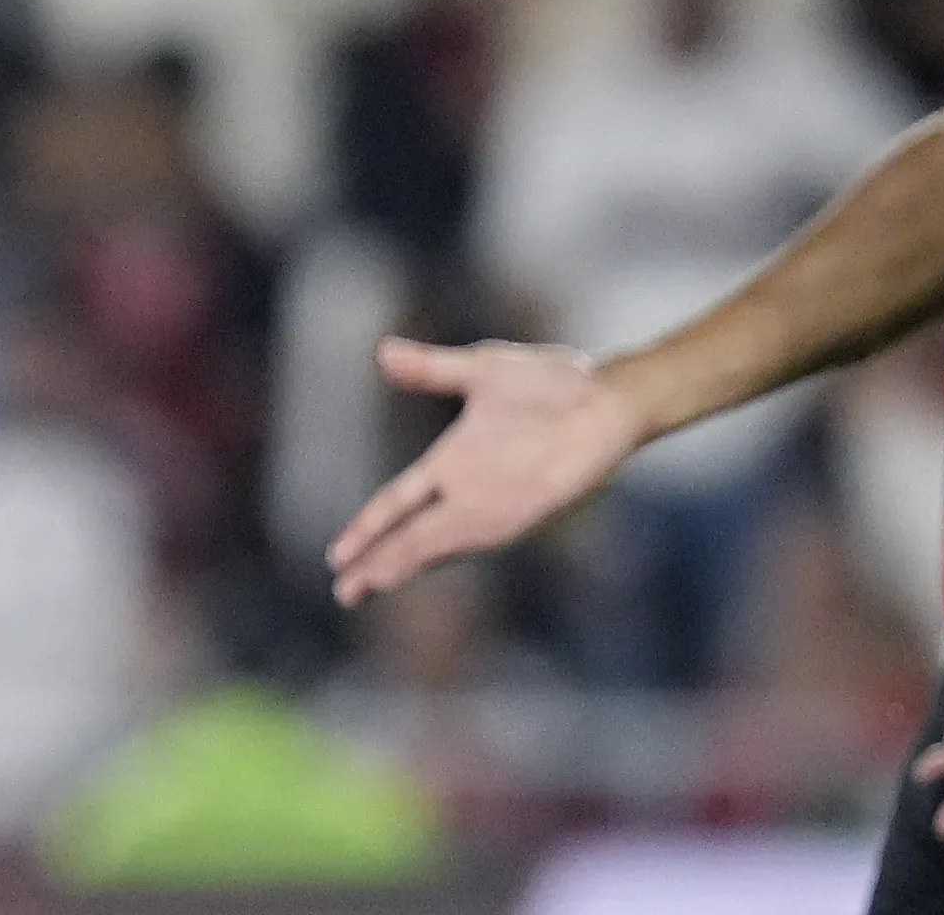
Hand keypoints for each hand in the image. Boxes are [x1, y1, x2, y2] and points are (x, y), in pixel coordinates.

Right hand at [327, 337, 642, 606]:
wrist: (606, 398)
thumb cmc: (552, 382)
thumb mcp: (482, 369)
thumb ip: (431, 368)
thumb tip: (381, 351)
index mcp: (451, 461)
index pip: (397, 502)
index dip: (367, 527)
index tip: (337, 554)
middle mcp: (467, 492)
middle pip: (409, 535)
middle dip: (375, 562)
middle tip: (343, 592)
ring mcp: (493, 505)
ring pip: (435, 543)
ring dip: (401, 564)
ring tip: (367, 586)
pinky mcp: (521, 511)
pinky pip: (472, 536)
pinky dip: (441, 552)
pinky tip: (419, 566)